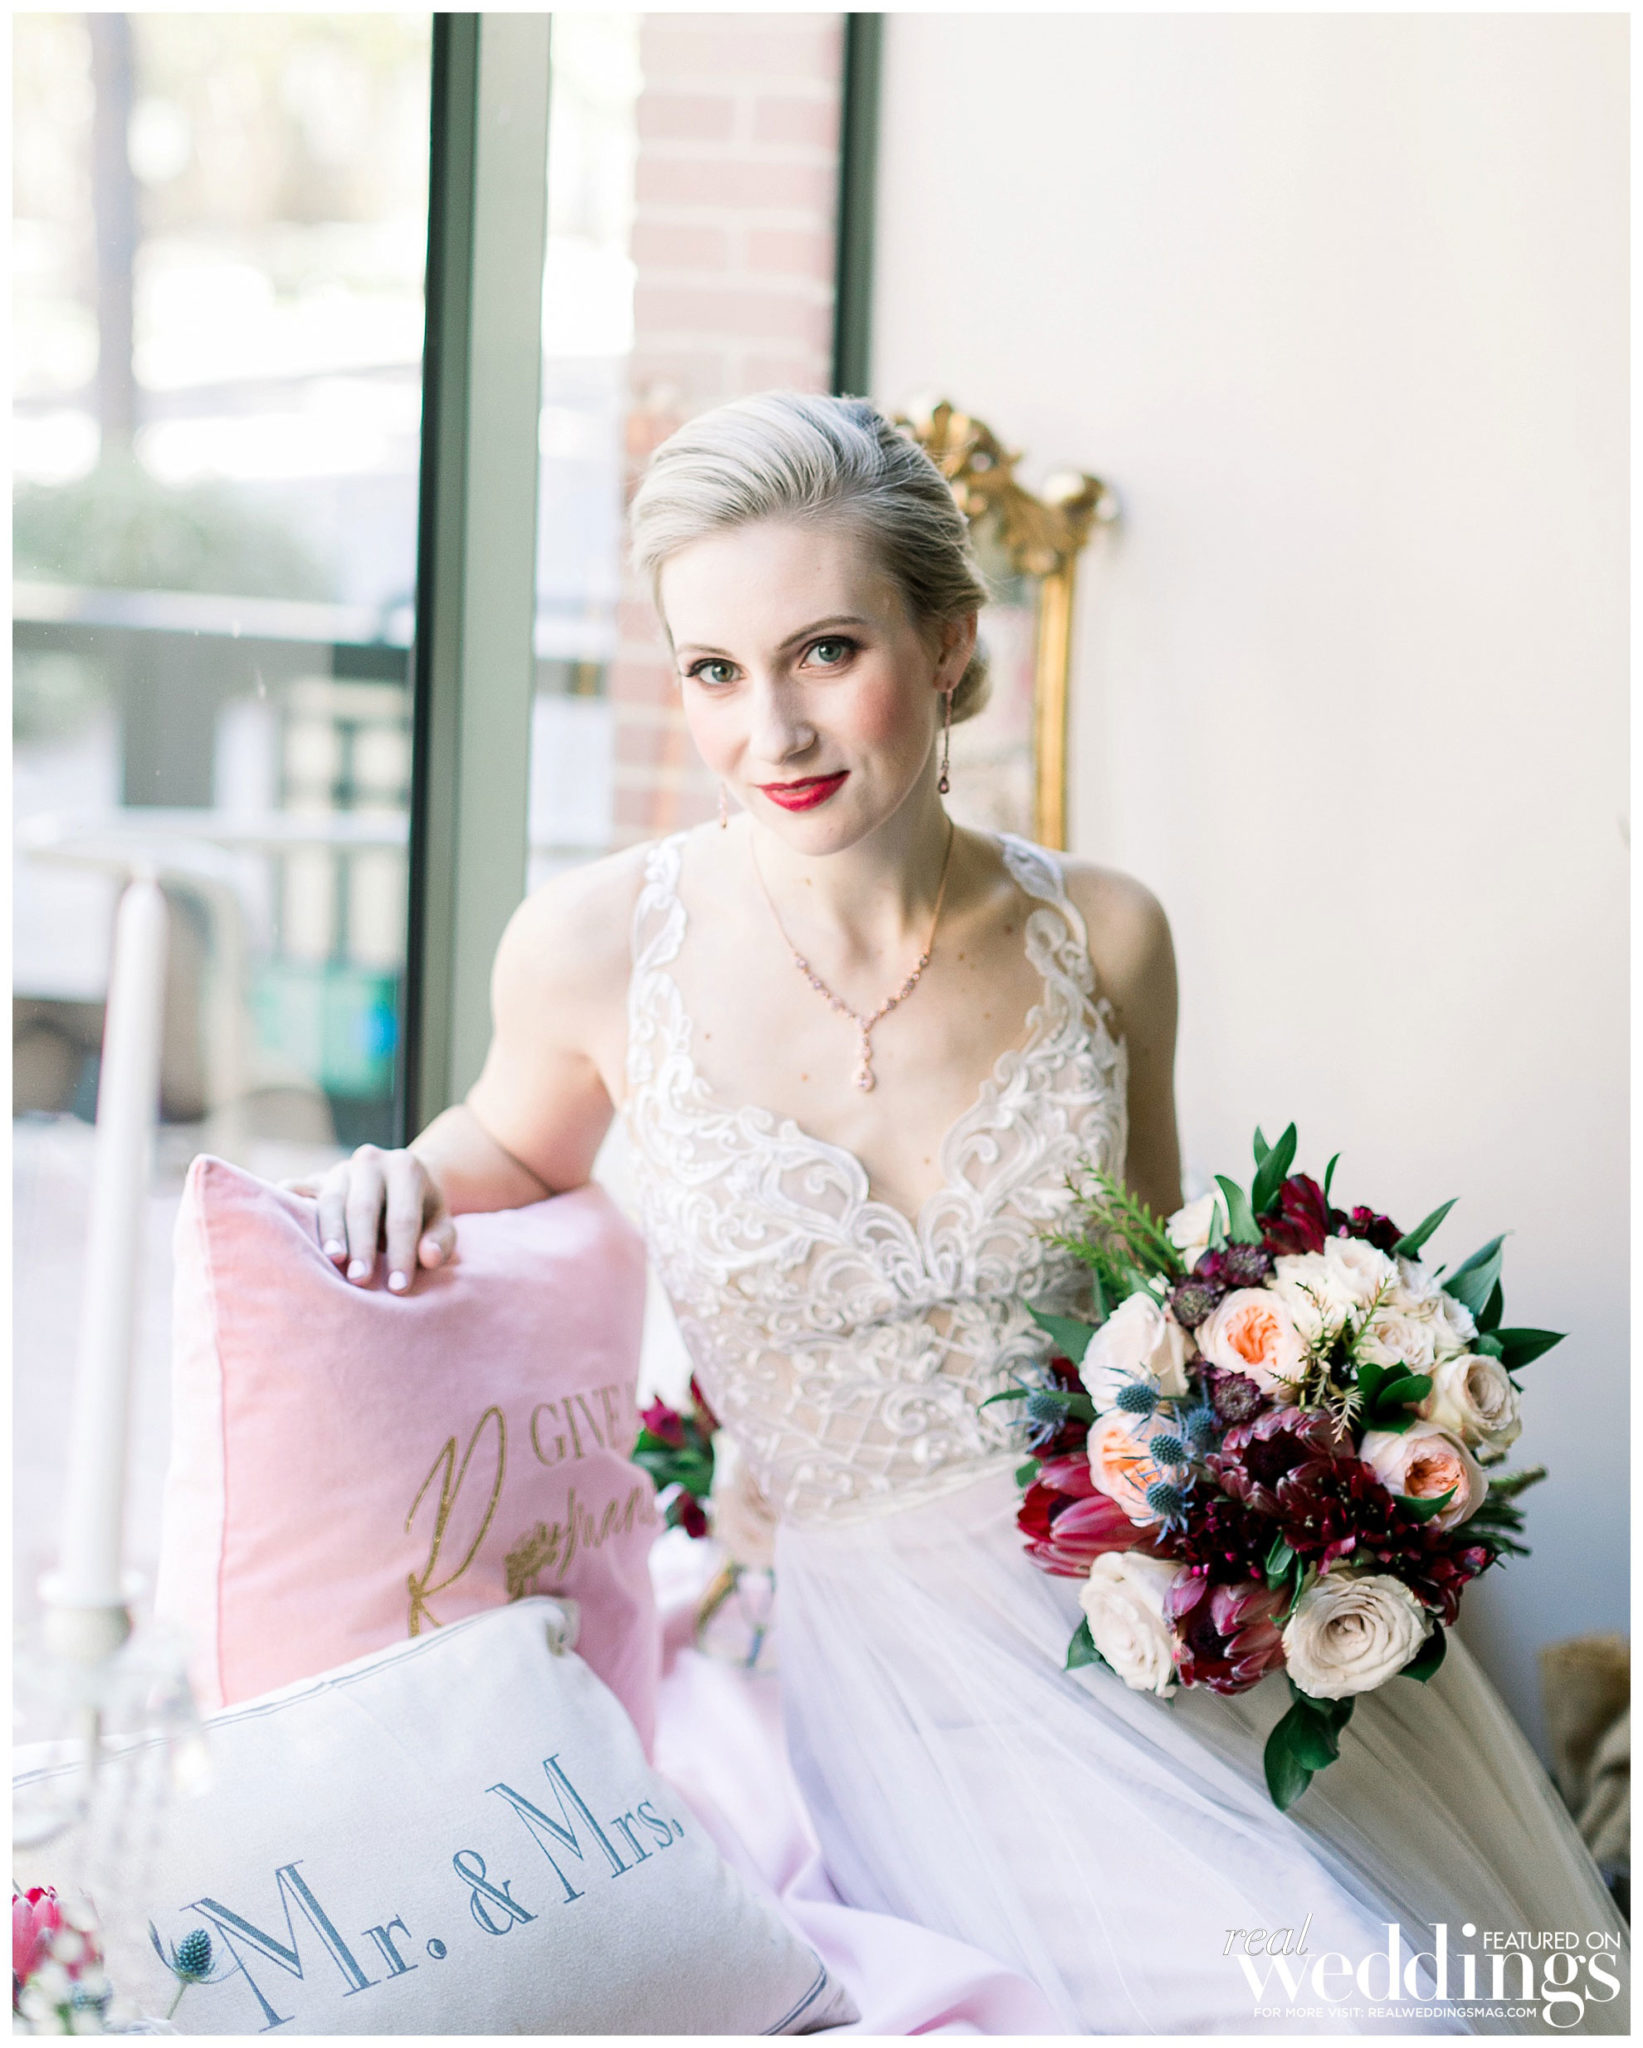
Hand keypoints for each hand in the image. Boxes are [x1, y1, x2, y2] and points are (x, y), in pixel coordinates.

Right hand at [286, 1146, 456, 1293]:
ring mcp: (340, 1168)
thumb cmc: (423, 1210)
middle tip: (360, 1280)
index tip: (399, 1288)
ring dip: (331, 1233)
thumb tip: (429, 1258)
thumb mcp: (441, 1222)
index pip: (403, 1217)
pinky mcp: (316, 1178)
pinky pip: (297, 1189)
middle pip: (363, 1207)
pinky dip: (288, 1204)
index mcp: (406, 1168)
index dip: (401, 1253)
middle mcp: (371, 1161)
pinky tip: (282, 1226)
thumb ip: (441, 1240)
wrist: (399, 1177)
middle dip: (362, 1246)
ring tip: (333, 1261)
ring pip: (331, 1201)